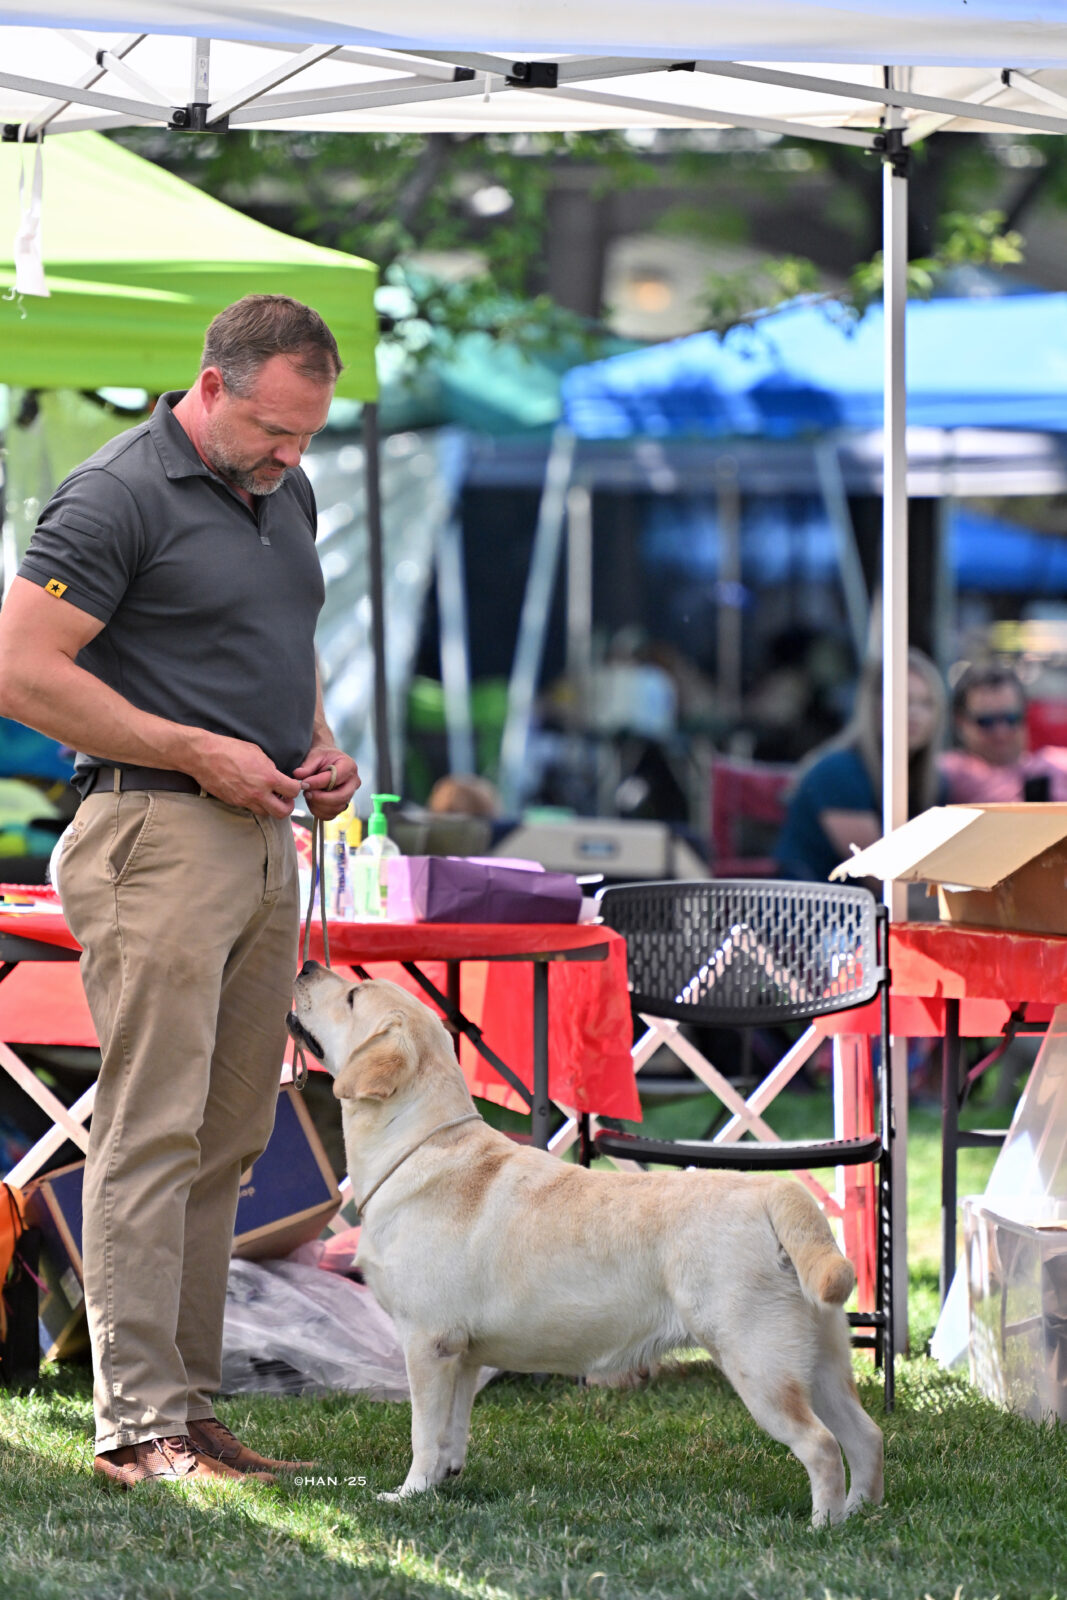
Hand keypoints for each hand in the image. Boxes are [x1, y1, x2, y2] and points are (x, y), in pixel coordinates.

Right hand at [188, 733, 302, 816]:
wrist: (204, 756)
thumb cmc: (230, 749)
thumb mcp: (256, 752)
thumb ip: (269, 767)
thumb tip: (276, 775)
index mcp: (268, 778)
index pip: (293, 791)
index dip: (295, 789)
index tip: (292, 785)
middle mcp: (258, 792)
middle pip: (282, 812)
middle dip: (287, 806)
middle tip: (284, 798)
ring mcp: (245, 800)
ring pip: (266, 813)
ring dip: (270, 807)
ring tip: (268, 796)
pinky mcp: (234, 802)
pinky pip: (250, 809)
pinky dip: (256, 804)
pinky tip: (253, 794)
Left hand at [294, 746, 360, 819]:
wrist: (327, 762)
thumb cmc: (322, 757)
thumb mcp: (315, 755)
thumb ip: (307, 765)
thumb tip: (297, 774)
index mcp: (349, 766)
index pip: (336, 778)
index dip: (318, 783)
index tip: (304, 783)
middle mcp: (353, 782)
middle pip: (340, 797)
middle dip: (320, 798)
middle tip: (306, 793)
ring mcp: (349, 795)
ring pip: (335, 808)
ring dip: (318, 805)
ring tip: (309, 795)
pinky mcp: (342, 805)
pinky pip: (331, 815)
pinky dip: (319, 812)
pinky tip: (312, 802)